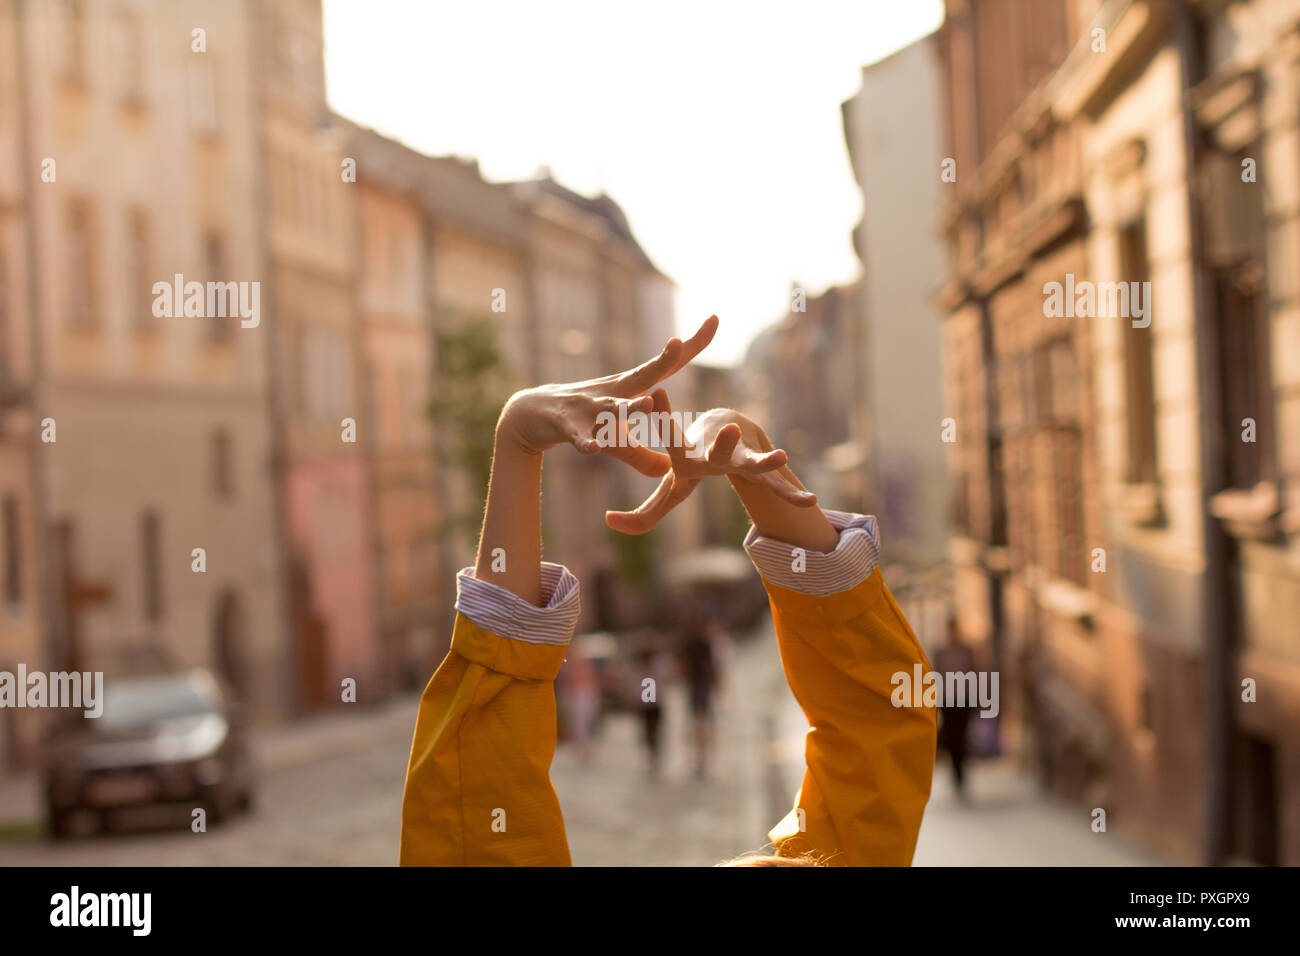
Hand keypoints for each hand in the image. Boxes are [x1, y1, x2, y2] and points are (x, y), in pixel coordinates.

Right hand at [495, 315, 718, 475]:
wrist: (528, 415)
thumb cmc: (580, 422)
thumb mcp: (614, 440)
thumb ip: (641, 456)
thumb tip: (667, 471)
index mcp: (629, 389)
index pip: (666, 365)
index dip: (691, 345)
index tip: (714, 317)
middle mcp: (612, 392)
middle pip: (642, 375)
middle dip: (662, 360)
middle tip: (679, 342)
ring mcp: (588, 408)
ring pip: (612, 408)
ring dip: (628, 407)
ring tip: (647, 403)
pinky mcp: (567, 427)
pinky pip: (579, 437)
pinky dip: (586, 442)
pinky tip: (592, 449)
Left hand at [605, 390, 817, 534]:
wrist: (730, 433)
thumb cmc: (694, 462)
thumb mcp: (672, 488)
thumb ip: (644, 513)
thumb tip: (608, 521)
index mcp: (687, 456)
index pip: (671, 439)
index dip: (662, 415)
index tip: (656, 388)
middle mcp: (715, 455)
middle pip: (718, 451)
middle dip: (723, 443)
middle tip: (731, 429)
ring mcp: (739, 461)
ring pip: (751, 463)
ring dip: (763, 461)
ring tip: (781, 456)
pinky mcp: (759, 471)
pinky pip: (776, 487)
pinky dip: (791, 494)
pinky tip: (810, 501)